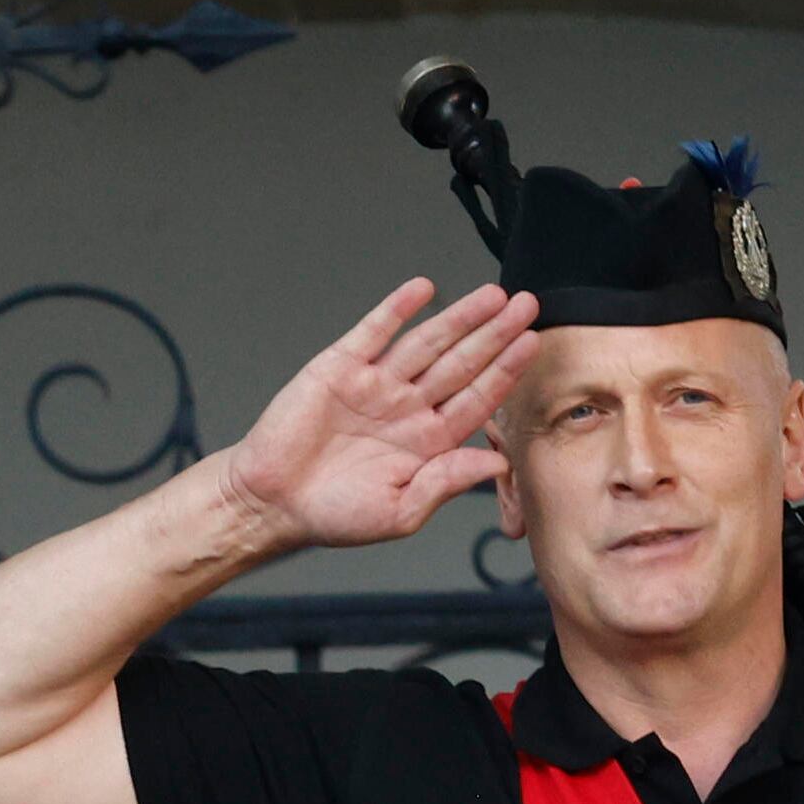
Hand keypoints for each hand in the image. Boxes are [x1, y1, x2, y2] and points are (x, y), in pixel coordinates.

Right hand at [222, 279, 537, 553]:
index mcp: (428, 443)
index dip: (504, 372)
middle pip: (461, 364)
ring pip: (426, 343)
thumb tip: (497, 460)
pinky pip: (374, 331)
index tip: (532, 345)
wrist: (271, 503)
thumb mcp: (401, 511)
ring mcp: (376, 384)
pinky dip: (397, 309)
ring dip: (459, 318)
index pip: (476, 400)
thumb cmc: (334, 514)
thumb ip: (447, 482)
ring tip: (492, 295)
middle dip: (495, 335)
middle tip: (527, 305)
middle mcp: (407, 408)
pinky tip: (424, 289)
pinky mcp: (340, 367)